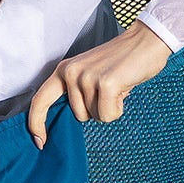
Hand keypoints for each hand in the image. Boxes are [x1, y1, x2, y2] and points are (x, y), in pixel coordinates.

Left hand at [26, 21, 169, 147]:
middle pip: (79, 116)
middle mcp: (71, 72)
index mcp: (64, 70)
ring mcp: (87, 78)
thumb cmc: (121, 60)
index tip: (39, 141)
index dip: (36, 124)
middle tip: (109, 90)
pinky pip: (108, 115)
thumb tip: (72, 117)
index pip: (40, 101)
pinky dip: (119, 108)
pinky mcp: (105, 84)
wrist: (147, 40)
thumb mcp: (88, 73)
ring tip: (117, 86)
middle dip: (97, 109)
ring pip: (95, 116)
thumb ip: (76, 91)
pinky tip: (124, 89)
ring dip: (109, 107)